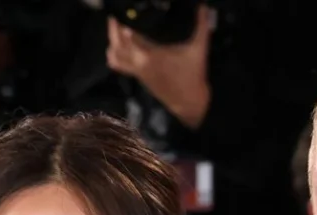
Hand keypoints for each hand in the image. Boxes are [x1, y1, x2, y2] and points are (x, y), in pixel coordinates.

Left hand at [105, 6, 211, 128]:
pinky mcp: (139, 78)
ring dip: (112, 44)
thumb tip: (204, 6)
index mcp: (151, 55)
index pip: (129, 37)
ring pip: (115, 58)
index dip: (122, 26)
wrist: (189, 102)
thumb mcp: (199, 49)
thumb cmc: (193, 75)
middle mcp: (140, 63)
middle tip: (113, 19)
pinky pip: (121, 65)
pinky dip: (116, 56)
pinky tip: (120, 48)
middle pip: (117, 46)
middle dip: (112, 32)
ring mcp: (138, 72)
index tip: (120, 14)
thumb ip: (201, 26)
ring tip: (114, 32)